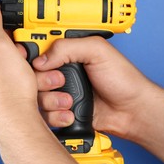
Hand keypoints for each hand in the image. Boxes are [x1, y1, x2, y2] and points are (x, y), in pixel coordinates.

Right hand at [33, 36, 154, 138]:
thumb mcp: (98, 51)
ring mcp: (61, 93)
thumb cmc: (123, 79)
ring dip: (51, 101)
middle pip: (33, 76)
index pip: (39, 49)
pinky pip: (46, 115)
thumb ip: (68, 47)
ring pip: (37, 97)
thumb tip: (41, 59)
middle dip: (43, 81)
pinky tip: (70, 114)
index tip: (34, 63)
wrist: (132, 111)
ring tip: (69, 101)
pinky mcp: (63, 112)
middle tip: (60, 81)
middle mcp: (62, 72)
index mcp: (68, 53)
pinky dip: (55, 116)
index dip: (30, 55)